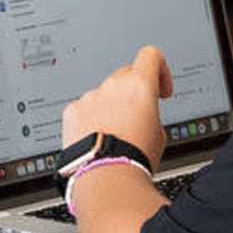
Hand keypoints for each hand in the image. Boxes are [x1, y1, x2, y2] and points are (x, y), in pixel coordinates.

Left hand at [60, 48, 167, 165]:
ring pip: (104, 94)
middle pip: (126, 74)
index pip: (151, 55)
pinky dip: (91, 119)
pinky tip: (97, 138)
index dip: (160, 69)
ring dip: (111, 108)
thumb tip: (143, 115)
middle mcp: (112, 86)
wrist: (106, 177)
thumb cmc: (134, 158)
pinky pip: (84, 108)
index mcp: (139, 86)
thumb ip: (151, 112)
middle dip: (134, 92)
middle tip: (137, 117)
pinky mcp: (72, 111)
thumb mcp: (159, 133)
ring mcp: (90, 97)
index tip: (159, 88)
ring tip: (116, 136)